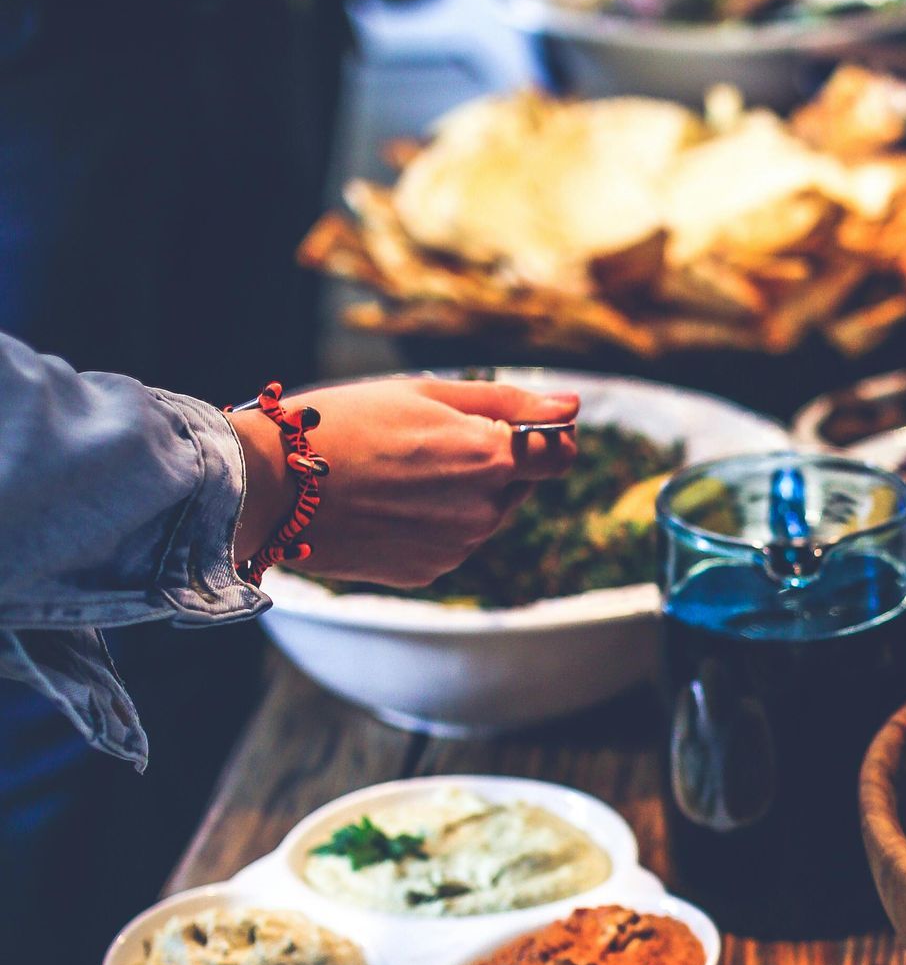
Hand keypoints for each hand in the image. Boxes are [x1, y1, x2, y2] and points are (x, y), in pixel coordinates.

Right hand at [232, 377, 579, 586]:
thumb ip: (508, 401)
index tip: (517, 424)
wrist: (273, 486)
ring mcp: (456, 548)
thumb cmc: (344, 423)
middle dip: (491, 462)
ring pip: (484, 515)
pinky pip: (450, 542)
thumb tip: (573, 405)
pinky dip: (432, 523)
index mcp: (490, 458)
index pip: (560, 453)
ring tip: (397, 471)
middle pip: (518, 484)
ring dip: (460, 493)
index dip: (546, 435)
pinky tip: (386, 503)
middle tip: (423, 441)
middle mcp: (483, 512)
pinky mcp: (428, 572)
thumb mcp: (426, 392)